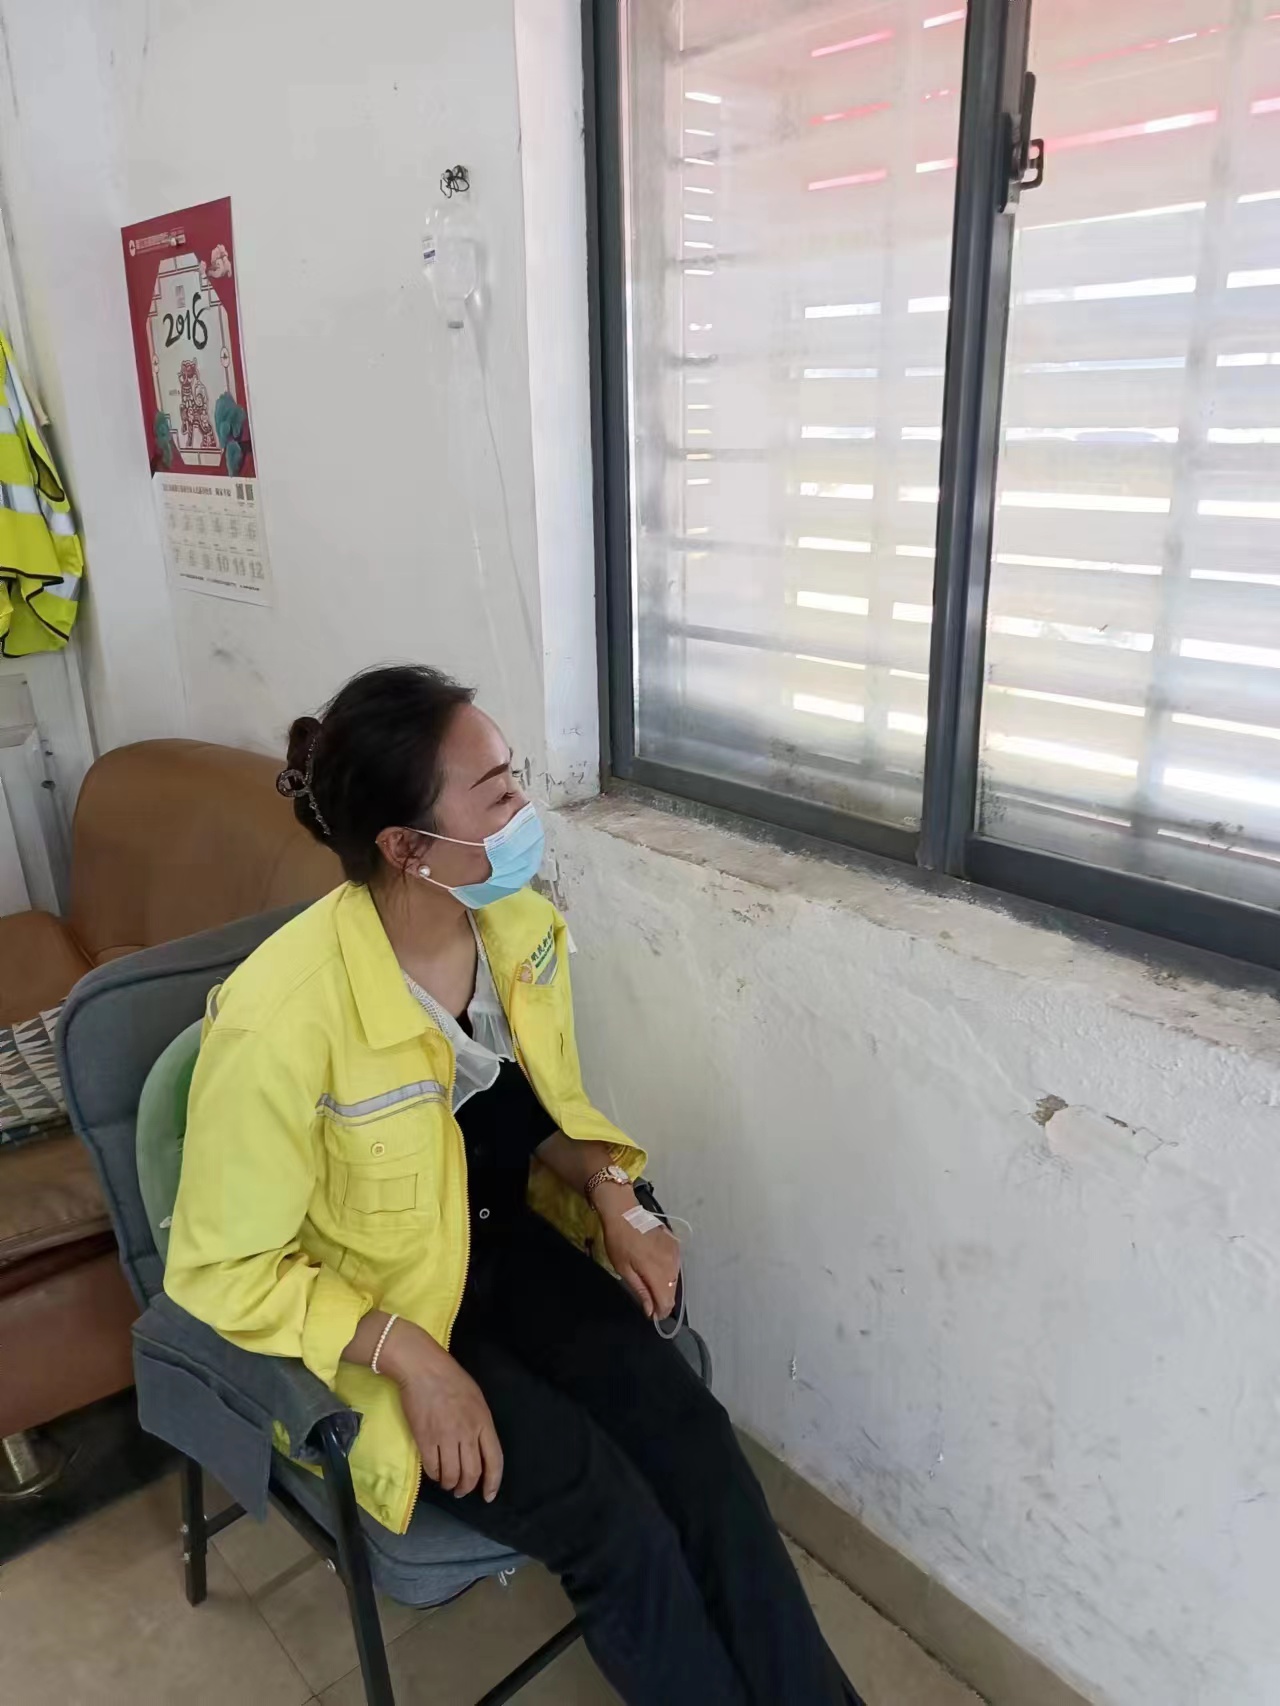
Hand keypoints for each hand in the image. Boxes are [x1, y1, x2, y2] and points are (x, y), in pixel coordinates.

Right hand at [379, 1320, 502, 1501]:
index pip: (494, 1460)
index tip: (488, 1496)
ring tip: (448, 1484)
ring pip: (451, 1475)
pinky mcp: (425, 1440)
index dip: (493, 1482)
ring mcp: (446, 1438)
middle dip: (467, 1487)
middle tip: (461, 1491)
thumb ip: (479, 1423)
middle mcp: (467, 1433)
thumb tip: (478, 1446)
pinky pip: (432, 1468)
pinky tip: (435, 1473)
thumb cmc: (451, 1379)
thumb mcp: (476, 1399)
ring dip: (450, 1485)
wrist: (423, 1369)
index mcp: (483, 1422)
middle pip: (472, 1473)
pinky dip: (435, 1476)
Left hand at [599, 1199, 682, 1319]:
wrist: (625, 1214)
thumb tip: (651, 1311)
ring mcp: (675, 1253)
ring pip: (675, 1281)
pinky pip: (675, 1267)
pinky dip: (667, 1273)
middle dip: (662, 1300)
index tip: (651, 1315)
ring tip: (650, 1283)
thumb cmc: (619, 1242)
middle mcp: (671, 1264)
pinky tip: (656, 1269)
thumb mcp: (624, 1270)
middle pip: (672, 1292)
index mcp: (657, 1271)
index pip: (666, 1302)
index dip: (660, 1312)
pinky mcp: (675, 1245)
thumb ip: (641, 1291)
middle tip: (647, 1300)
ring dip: (665, 1287)